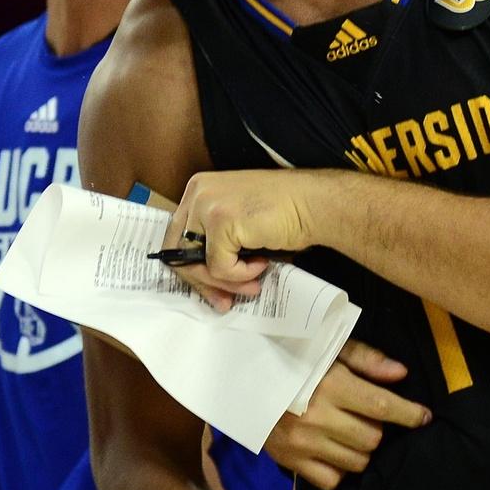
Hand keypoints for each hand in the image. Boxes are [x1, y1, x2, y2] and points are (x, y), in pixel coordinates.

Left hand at [161, 169, 322, 310]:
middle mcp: (197, 193)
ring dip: (226, 282)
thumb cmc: (284, 212)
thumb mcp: (238, 221)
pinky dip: (241, 275)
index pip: (176, 238)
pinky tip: (262, 264)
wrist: (314, 203)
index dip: (193, 270)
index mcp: (198, 189)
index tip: (213, 290)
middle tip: (226, 300)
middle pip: (179, 253)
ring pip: (197, 264)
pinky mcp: (222, 221)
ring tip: (252, 284)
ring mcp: (207, 205)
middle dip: (204, 283)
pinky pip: (219, 267)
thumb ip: (215, 242)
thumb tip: (205, 282)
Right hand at [263, 341, 430, 489]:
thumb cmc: (295, 359)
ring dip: (361, 449)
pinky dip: (340, 469)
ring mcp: (304, 443)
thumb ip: (367, 360)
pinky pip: (333, 480)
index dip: (409, 414)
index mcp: (331, 386)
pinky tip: (333, 450)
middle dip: (378, 428)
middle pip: (373, 438)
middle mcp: (319, 417)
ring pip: (357, 462)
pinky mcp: (290, 462)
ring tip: (348, 431)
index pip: (382, 407)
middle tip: (365, 415)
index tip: (424, 417)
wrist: (246, 378)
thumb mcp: (330, 349)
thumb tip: (401, 375)